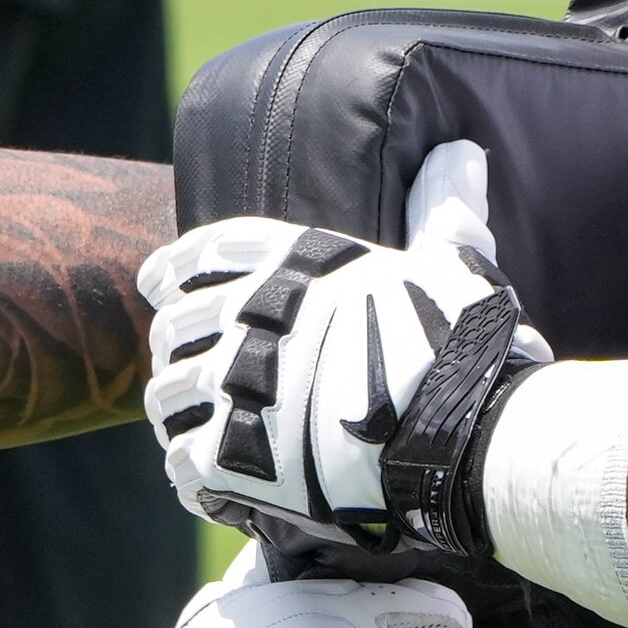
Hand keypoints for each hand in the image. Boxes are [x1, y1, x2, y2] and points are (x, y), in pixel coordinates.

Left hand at [138, 141, 545, 551]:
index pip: (202, 253)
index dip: (174, 270)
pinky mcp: (230, 454)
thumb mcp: (455, 266)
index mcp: (291, 267)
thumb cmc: (464, 352)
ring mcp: (233, 385)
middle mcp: (249, 317)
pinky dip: (191, 471)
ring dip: (176, 409)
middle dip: (177, 346)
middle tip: (186, 365)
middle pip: (175, 325)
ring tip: (190, 422)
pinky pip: (178, 460)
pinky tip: (209, 476)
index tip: (157, 283)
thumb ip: (441, 210)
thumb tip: (461, 150)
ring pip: (166, 393)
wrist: (470, 441)